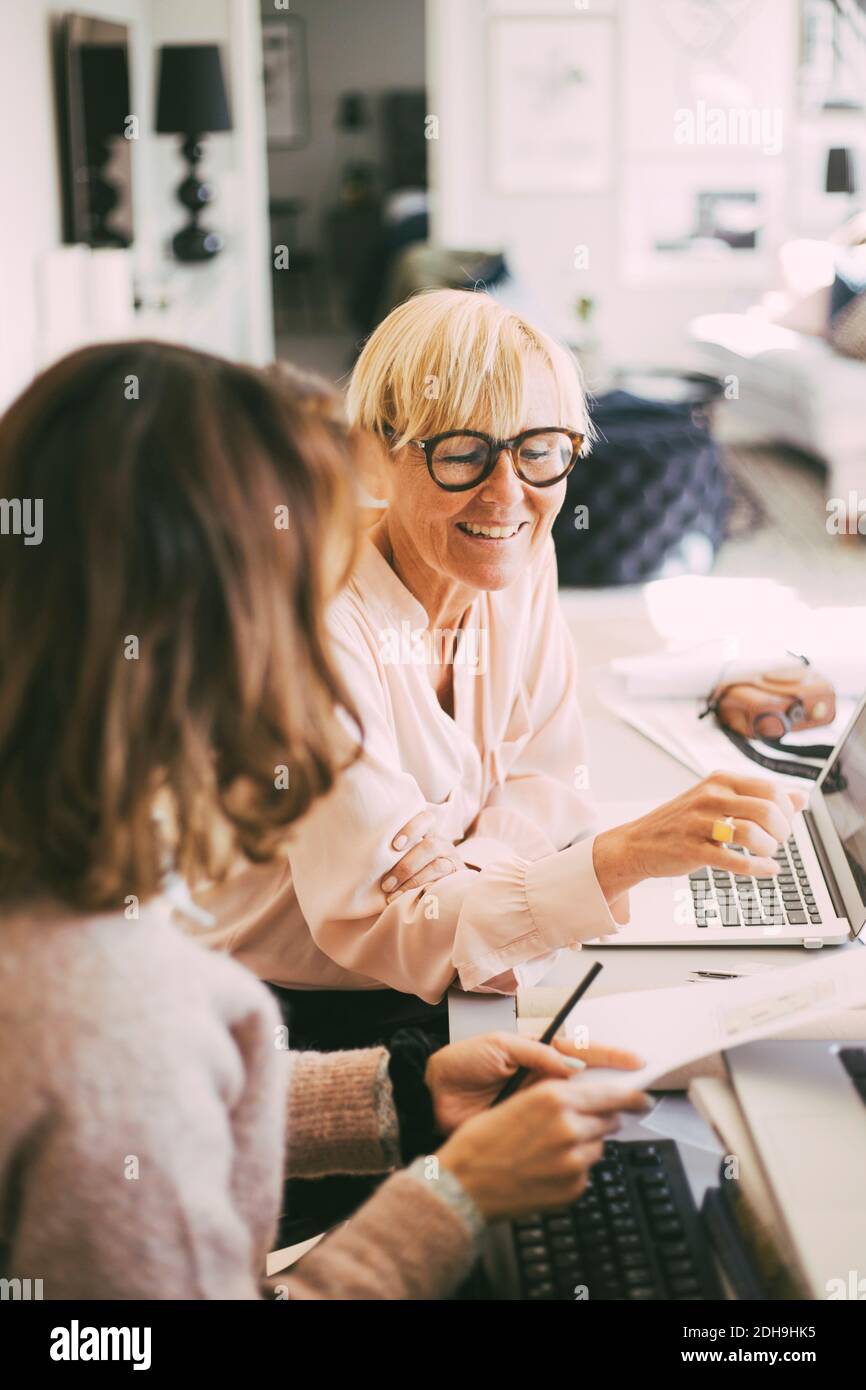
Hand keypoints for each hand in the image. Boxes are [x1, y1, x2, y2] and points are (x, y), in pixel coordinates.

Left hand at [381, 808, 461, 902]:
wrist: (441, 892)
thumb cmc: (409, 871)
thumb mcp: (403, 856)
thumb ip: (392, 852)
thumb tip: (361, 856)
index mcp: (427, 833)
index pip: (425, 819)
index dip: (412, 829)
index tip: (395, 845)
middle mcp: (442, 844)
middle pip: (431, 845)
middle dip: (406, 866)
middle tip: (386, 884)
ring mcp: (452, 861)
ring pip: (437, 866)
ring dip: (413, 882)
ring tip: (393, 897)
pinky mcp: (458, 879)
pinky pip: (444, 885)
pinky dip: (426, 893)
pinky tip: (411, 901)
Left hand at [425, 1031, 643, 1132]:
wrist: (431, 1095)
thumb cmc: (460, 1064)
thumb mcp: (497, 1046)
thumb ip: (534, 1053)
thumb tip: (571, 1064)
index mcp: (536, 1052)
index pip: (580, 1051)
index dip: (608, 1056)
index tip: (633, 1061)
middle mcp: (542, 1078)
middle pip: (586, 1081)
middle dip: (614, 1086)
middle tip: (638, 1093)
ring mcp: (537, 1104)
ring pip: (577, 1108)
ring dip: (599, 1111)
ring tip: (622, 1114)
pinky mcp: (528, 1127)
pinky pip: (557, 1130)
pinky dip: (574, 1134)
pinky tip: (590, 1137)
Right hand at [436, 1076, 649, 1220]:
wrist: (463, 1185)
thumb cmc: (480, 1141)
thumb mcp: (517, 1102)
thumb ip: (555, 1099)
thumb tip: (585, 1100)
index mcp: (554, 1098)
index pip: (611, 1094)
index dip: (632, 1096)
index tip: (643, 1098)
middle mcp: (569, 1127)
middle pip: (608, 1121)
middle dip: (600, 1121)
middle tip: (578, 1125)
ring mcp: (573, 1161)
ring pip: (597, 1147)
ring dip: (583, 1145)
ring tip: (549, 1150)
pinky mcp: (572, 1188)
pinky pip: (584, 1173)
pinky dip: (572, 1170)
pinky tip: (544, 1169)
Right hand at [593, 771, 808, 901]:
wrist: (638, 842)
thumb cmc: (683, 822)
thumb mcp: (720, 800)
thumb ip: (761, 798)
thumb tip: (801, 797)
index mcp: (719, 780)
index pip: (771, 789)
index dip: (787, 810)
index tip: (783, 824)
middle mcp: (709, 796)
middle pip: (766, 810)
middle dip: (782, 831)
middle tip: (777, 841)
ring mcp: (698, 823)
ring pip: (751, 834)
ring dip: (769, 849)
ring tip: (766, 854)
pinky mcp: (691, 850)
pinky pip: (734, 861)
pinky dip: (757, 868)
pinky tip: (766, 869)